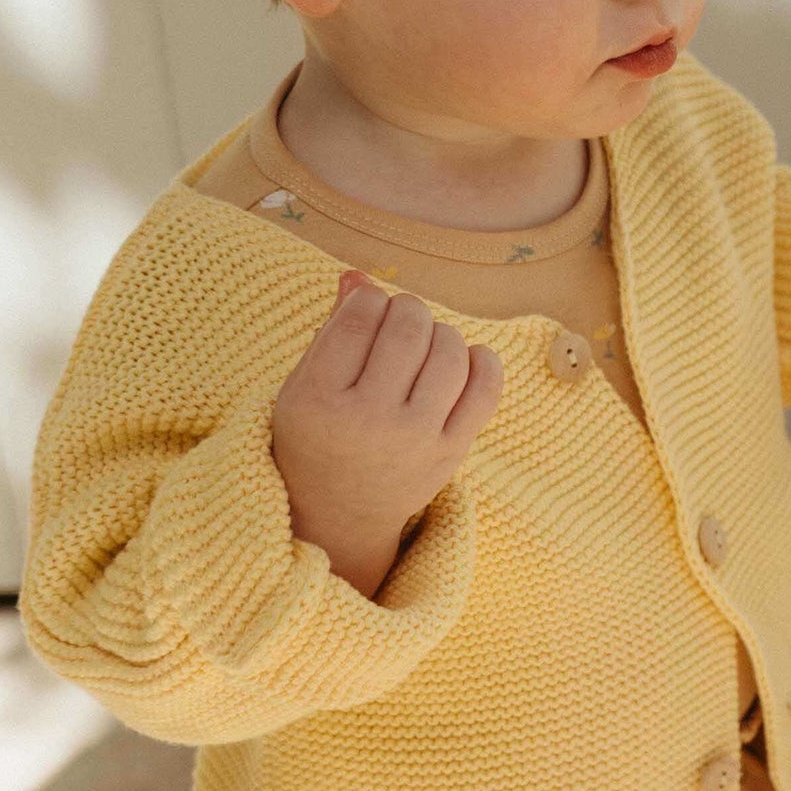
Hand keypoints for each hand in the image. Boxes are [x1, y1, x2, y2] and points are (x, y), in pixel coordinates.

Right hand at [271, 273, 502, 597]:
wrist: (339, 515)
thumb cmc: (318, 435)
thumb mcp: (305, 384)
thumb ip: (332, 327)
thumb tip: (359, 274)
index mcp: (320, 401)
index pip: (358, 318)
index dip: (367, 299)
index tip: (367, 308)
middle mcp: (369, 421)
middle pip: (407, 328)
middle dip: (407, 309)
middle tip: (399, 321)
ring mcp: (415, 440)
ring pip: (449, 351)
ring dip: (440, 331)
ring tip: (424, 343)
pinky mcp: (450, 454)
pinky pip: (484, 390)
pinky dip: (482, 361)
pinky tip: (467, 357)